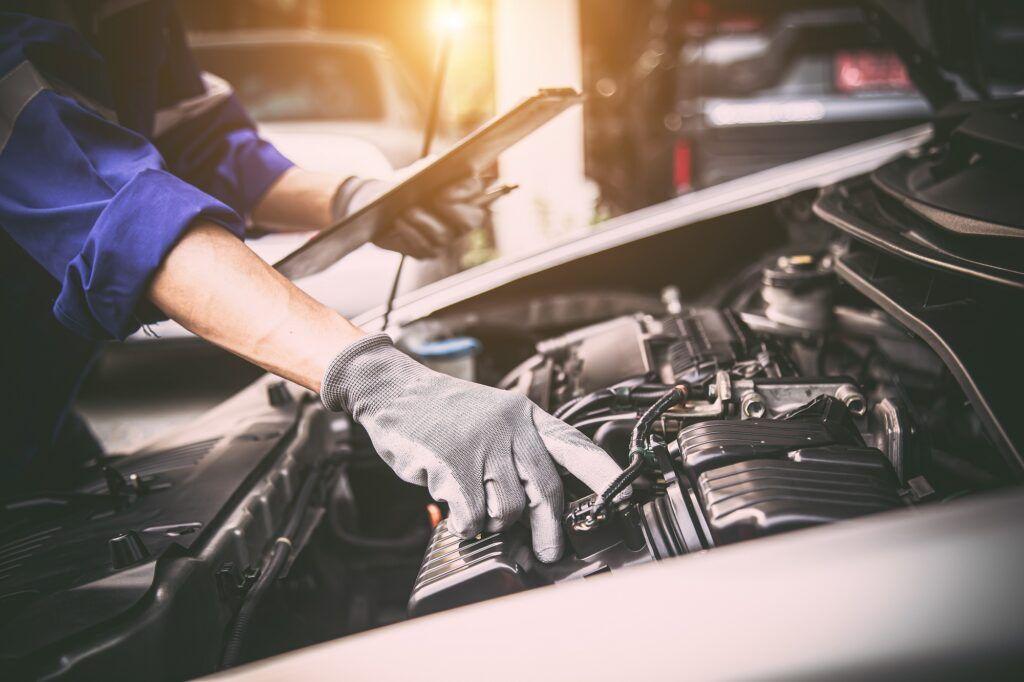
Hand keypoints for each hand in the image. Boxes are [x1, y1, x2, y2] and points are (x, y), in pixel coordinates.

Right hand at [320, 333, 626, 561]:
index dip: (602, 472)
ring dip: (493, 520)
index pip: (573, 445)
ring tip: (473, 504)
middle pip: (546, 490)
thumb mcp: (491, 417)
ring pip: (509, 509)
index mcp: (524, 416)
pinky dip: (465, 522)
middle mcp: (510, 428)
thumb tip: (532, 511)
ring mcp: (483, 445)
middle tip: (547, 552)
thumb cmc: (442, 412)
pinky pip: (474, 515)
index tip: (625, 492)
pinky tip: (452, 505)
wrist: (393, 390)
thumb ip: (515, 456)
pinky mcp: (454, 464)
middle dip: (549, 530)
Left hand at [337, 166, 489, 258]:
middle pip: (471, 221)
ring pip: (443, 236)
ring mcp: (447, 239)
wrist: (382, 206)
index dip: (466, 191)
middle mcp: (461, 219)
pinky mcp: (428, 252)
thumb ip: (430, 167)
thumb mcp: (415, 172)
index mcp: (463, 193)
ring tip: (409, 211)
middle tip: (437, 200)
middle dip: (455, 211)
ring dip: (425, 222)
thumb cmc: (404, 185)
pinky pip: (424, 248)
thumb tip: (436, 164)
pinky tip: (399, 223)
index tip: (448, 188)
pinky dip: (410, 233)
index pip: (477, 189)